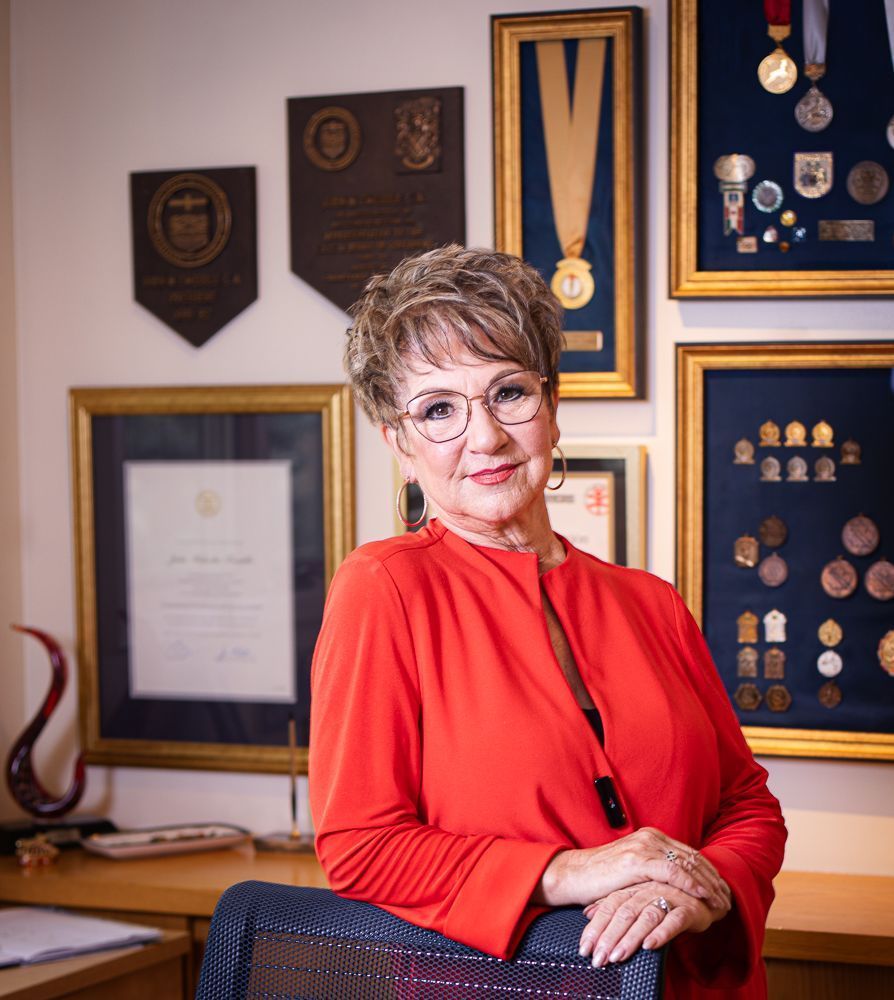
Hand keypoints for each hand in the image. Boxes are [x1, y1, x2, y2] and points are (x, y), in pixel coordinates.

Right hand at [535, 827, 729, 910]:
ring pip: (687, 864)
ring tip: (722, 902)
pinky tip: (703, 896)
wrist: (574, 875)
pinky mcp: (638, 860)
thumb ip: (653, 871)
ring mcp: (644, 847)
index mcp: (650, 837)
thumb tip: (676, 887)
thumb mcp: (633, 871)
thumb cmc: (601, 878)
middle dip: (714, 879)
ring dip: (709, 884)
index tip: (723, 890)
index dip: (709, 871)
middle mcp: (650, 837)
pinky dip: (692, 884)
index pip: (689, 853)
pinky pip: (673, 872)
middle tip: (729, 899)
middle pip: (693, 857)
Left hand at [578, 880, 730, 967]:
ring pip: (645, 917)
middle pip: (624, 912)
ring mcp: (667, 897)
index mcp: (633, 888)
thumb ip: (614, 905)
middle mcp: (647, 890)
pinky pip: (673, 920)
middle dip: (608, 937)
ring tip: (617, 957)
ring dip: (630, 938)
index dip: (596, 927)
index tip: (584, 949)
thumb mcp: (637, 899)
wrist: (702, 893)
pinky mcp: (687, 909)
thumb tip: (587, 913)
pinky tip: (650, 946)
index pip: (609, 906)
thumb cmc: (665, 898)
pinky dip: (661, 933)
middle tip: (597, 959)